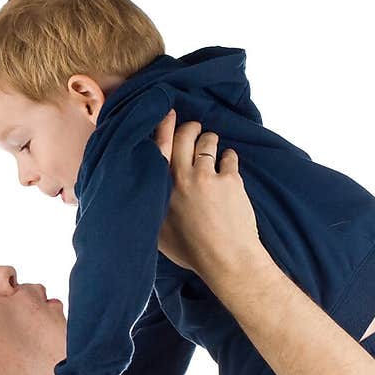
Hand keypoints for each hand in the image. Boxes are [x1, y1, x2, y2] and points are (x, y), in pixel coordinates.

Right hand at [154, 117, 263, 283]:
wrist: (227, 261)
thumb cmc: (192, 252)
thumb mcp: (159, 232)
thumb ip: (151, 208)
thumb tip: (143, 194)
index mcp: (162, 188)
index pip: (159, 146)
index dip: (164, 125)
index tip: (167, 114)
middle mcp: (183, 177)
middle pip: (185, 135)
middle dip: (190, 128)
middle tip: (194, 129)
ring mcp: (208, 176)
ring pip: (208, 141)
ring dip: (210, 139)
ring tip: (212, 145)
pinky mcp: (231, 180)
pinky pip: (229, 156)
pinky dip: (229, 157)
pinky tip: (228, 165)